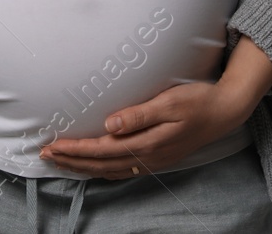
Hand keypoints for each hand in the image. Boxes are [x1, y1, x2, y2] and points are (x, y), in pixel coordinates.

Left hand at [37, 79, 255, 178]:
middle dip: (71, 160)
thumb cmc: (198, 101)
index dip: (75, 150)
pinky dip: (102, 170)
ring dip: (83, 167)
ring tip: (61, 162)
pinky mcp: (157, 159)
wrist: (225, 112)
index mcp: (147, 142)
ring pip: (109, 170)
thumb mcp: (170, 102)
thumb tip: (110, 125)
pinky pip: (122, 170)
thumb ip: (139, 115)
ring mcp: (153, 161)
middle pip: (100, 163)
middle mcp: (147, 156)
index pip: (101, 149)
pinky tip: (94, 168)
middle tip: (45, 155)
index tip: (52, 146)